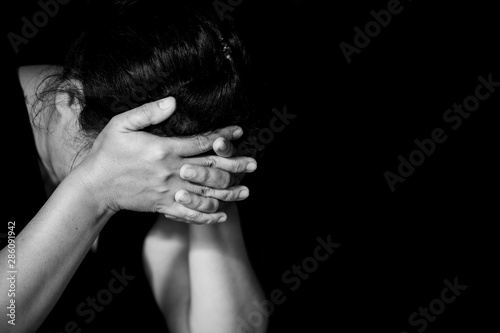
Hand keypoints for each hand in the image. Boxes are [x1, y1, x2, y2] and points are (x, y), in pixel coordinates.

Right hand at [72, 97, 241, 223]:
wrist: (95, 186)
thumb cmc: (107, 152)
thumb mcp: (122, 125)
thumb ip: (148, 112)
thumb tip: (174, 102)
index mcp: (164, 150)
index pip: (201, 142)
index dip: (223, 136)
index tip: (239, 133)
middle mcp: (171, 172)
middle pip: (211, 169)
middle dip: (235, 166)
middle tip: (254, 164)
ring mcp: (169, 192)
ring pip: (205, 194)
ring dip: (228, 193)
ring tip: (246, 191)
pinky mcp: (164, 206)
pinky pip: (190, 214)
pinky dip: (207, 216)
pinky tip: (222, 215)